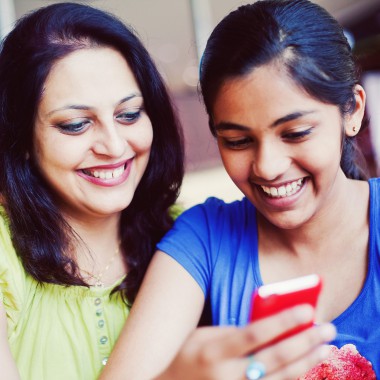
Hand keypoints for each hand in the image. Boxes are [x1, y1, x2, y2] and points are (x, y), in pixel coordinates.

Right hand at [156, 305, 335, 379]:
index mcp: (213, 351)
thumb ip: (234, 332)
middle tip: (328, 328)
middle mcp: (226, 376)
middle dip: (304, 342)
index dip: (282, 322)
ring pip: (279, 379)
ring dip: (306, 362)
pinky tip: (307, 368)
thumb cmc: (186, 355)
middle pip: (274, 358)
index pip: (254, 334)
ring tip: (325, 347)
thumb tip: (268, 324)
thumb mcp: (204, 336)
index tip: (307, 310)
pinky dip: (292, 379)